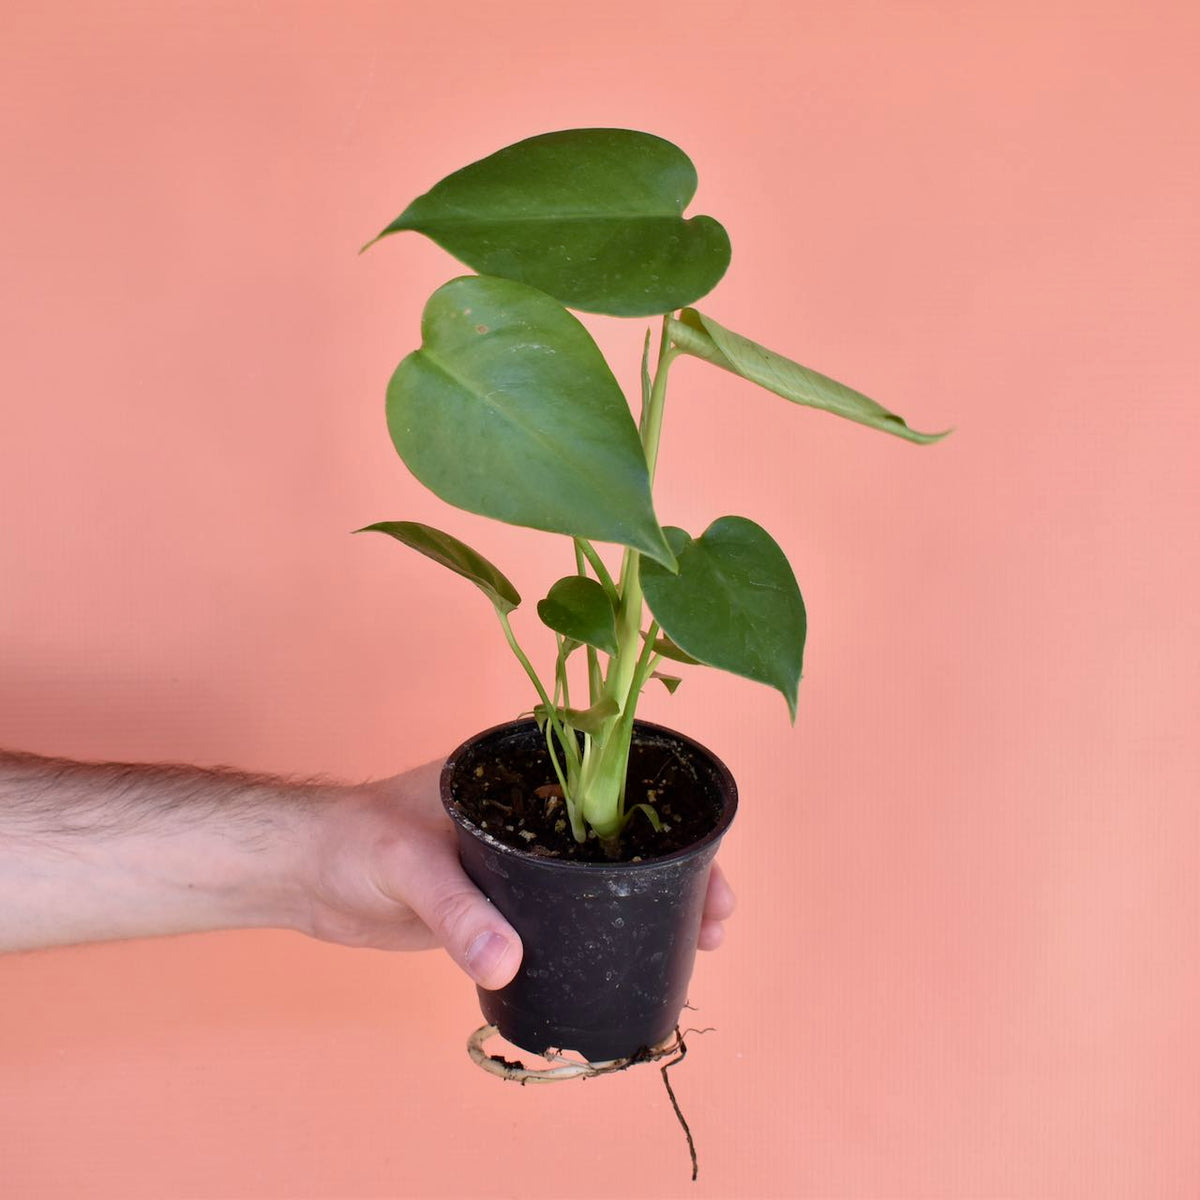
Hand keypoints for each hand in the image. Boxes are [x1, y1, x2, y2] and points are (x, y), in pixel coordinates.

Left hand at [299, 760, 734, 986]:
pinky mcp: (507, 899)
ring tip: (695, 944)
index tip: (710, 860)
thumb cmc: (352, 840)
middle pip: (625, 830)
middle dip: (679, 866)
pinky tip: (632, 958)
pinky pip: (569, 912)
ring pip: (603, 874)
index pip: (616, 779)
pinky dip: (602, 931)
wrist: (308, 874)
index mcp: (521, 769)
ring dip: (648, 903)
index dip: (673, 812)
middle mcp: (532, 806)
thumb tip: (511, 961)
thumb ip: (456, 910)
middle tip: (718, 917)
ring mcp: (523, 853)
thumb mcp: (406, 862)